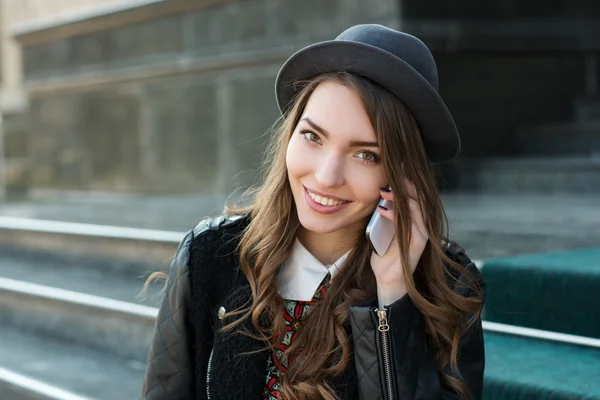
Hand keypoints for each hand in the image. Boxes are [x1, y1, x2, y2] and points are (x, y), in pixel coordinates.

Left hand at [370, 179, 428, 305]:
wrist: (387, 280)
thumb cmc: (385, 255)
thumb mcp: (382, 230)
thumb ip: (385, 214)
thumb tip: (379, 194)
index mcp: (414, 221)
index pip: (414, 196)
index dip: (406, 183)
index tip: (394, 170)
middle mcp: (421, 225)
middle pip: (419, 199)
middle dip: (406, 185)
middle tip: (392, 174)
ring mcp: (422, 235)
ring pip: (418, 209)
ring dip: (402, 197)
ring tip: (386, 190)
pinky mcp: (418, 245)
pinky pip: (414, 226)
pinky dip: (399, 215)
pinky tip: (384, 209)